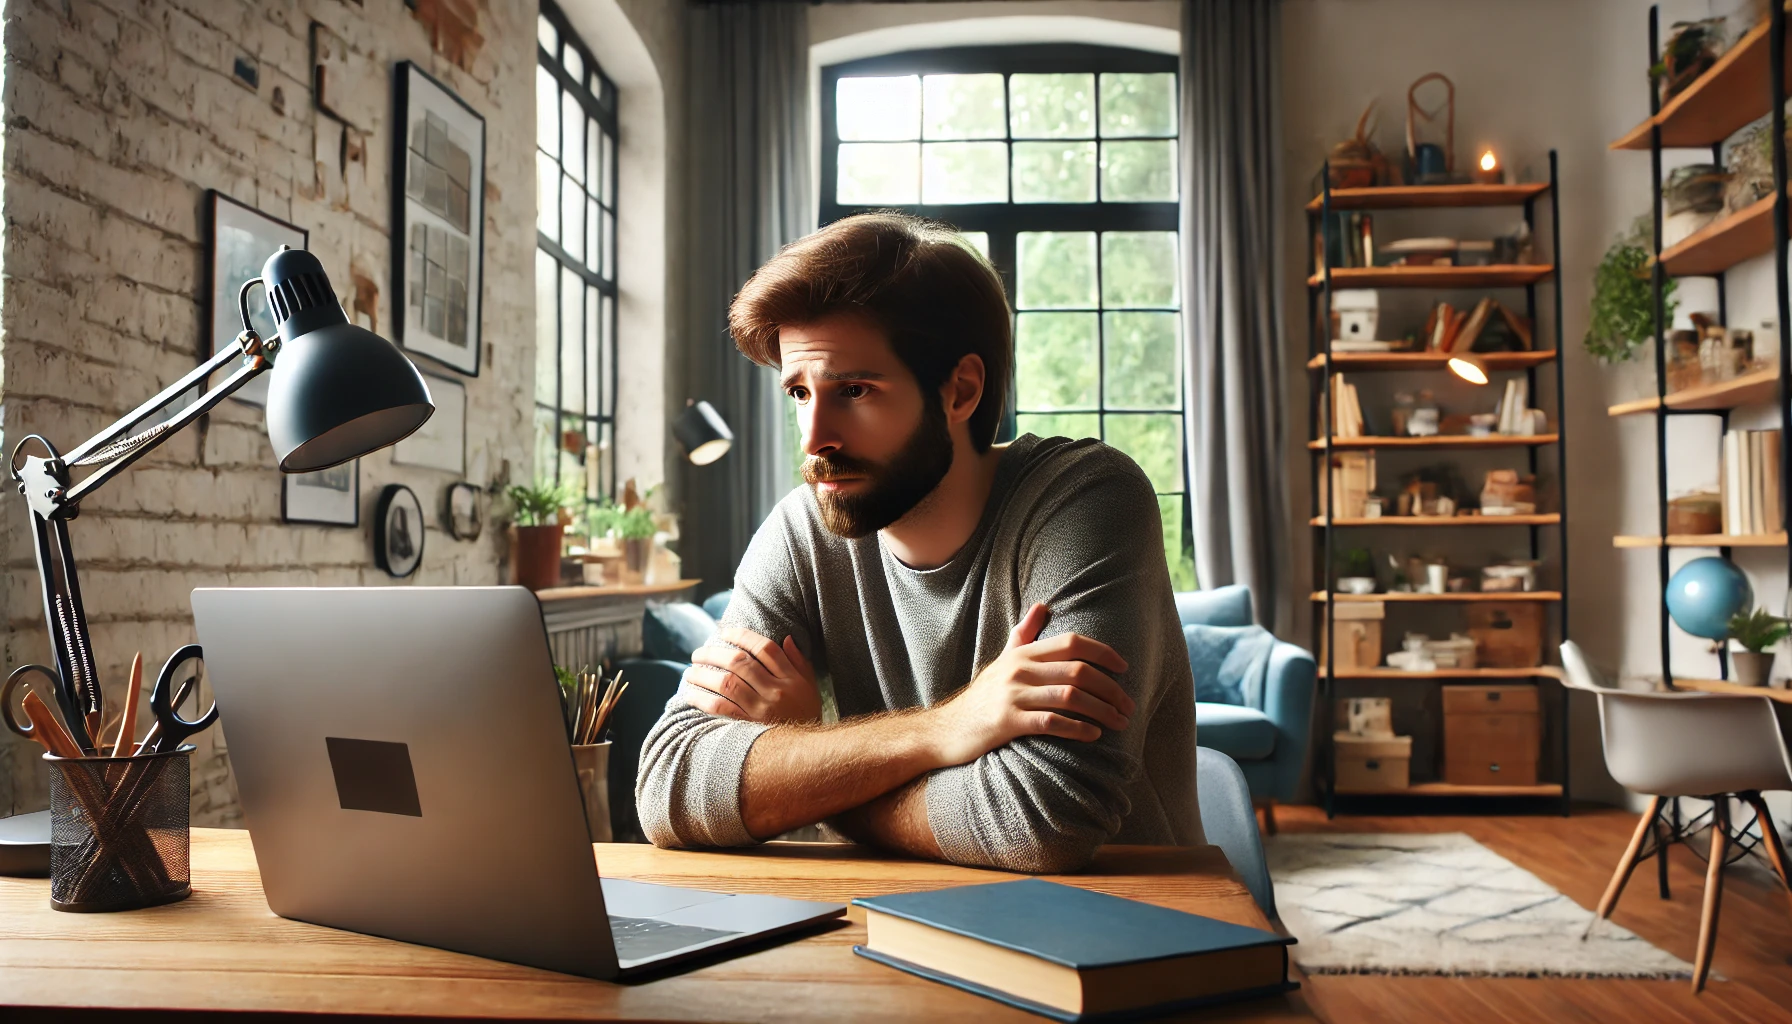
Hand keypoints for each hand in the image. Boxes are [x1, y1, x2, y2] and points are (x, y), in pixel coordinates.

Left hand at [681, 626, 821, 723]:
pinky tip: (691, 695)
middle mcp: (775, 690)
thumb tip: (786, 637)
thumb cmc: (806, 714)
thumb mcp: (809, 685)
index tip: (724, 633)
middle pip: (740, 663)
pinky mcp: (749, 726)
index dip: (742, 636)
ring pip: (727, 683)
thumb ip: (798, 661)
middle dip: (714, 654)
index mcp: (790, 677)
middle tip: (698, 654)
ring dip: (704, 675)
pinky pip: (722, 708)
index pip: (764, 648)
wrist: (807, 751)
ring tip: (690, 673)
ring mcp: (761, 709)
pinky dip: (703, 699)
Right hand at [928, 603, 1133, 765]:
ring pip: (1070, 697)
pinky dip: (1078, 729)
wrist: (948, 729)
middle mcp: (1019, 670)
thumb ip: (1024, 634)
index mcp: (1023, 654)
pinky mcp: (1008, 722)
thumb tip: (1041, 605)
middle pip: (1078, 671)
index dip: (1103, 652)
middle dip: (1111, 688)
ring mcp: (1013, 696)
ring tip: (1119, 722)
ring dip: (1102, 710)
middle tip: (1129, 705)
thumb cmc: (983, 696)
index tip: (1124, 668)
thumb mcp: (1003, 660)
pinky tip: (1093, 735)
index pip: (1072, 643)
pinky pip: (1051, 722)